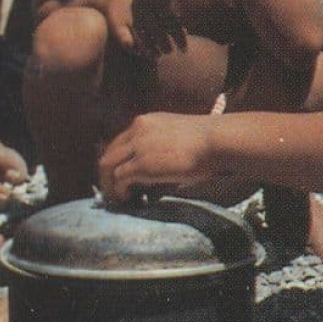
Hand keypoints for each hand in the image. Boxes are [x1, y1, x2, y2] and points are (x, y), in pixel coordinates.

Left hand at [97, 112, 214, 201]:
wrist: (215, 141)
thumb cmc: (207, 141)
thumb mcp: (178, 138)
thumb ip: (162, 148)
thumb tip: (155, 172)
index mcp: (146, 121)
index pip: (120, 141)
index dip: (118, 160)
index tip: (121, 176)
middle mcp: (137, 129)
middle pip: (109, 152)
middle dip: (108, 173)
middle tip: (114, 190)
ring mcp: (137, 146)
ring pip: (107, 165)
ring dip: (109, 184)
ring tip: (118, 198)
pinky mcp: (141, 164)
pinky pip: (119, 178)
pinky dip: (119, 191)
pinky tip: (129, 199)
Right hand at [98, 0, 185, 58]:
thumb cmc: (140, 4)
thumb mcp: (155, 4)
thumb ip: (170, 16)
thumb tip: (186, 31)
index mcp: (155, 2)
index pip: (171, 22)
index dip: (179, 37)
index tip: (184, 50)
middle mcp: (143, 8)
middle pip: (158, 31)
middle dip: (165, 44)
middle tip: (168, 52)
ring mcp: (130, 17)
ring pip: (143, 39)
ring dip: (151, 50)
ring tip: (156, 55)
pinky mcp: (117, 25)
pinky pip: (128, 42)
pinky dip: (135, 49)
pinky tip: (139, 51)